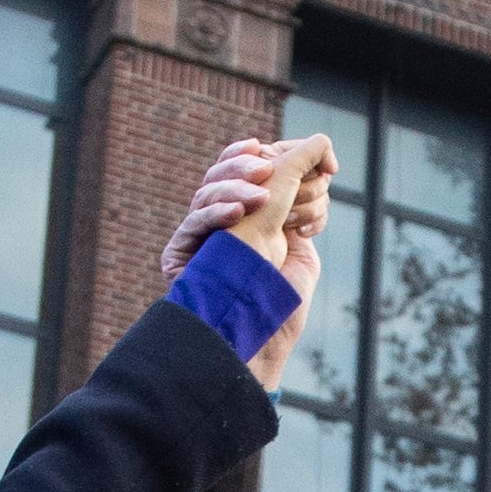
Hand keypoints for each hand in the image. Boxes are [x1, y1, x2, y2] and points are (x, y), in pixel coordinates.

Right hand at [161, 135, 337, 389]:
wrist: (261, 345)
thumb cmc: (280, 304)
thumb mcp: (300, 246)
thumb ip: (297, 208)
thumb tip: (312, 164)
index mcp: (241, 218)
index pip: (235, 173)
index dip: (244, 155)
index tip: (262, 146)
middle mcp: (215, 225)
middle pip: (217, 177)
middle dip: (242, 167)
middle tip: (267, 169)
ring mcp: (196, 241)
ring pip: (205, 196)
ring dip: (233, 188)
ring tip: (261, 196)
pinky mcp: (178, 259)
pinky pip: (193, 226)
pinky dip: (216, 214)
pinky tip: (239, 212)